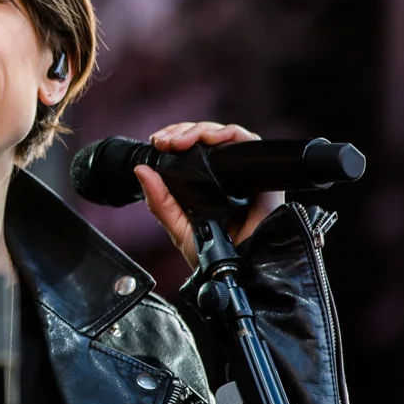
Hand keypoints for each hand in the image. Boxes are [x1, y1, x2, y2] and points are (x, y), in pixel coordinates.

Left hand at [133, 121, 284, 270]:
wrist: (241, 272)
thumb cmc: (214, 256)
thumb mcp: (178, 227)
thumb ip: (160, 201)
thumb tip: (141, 170)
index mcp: (206, 183)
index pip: (192, 147)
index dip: (175, 136)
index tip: (158, 142)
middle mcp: (226, 175)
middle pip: (206, 136)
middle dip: (182, 131)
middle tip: (165, 142)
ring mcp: (244, 174)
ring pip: (225, 134)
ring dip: (200, 131)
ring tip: (180, 141)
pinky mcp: (262, 175)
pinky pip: (249, 142)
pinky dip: (228, 134)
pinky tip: (210, 140)